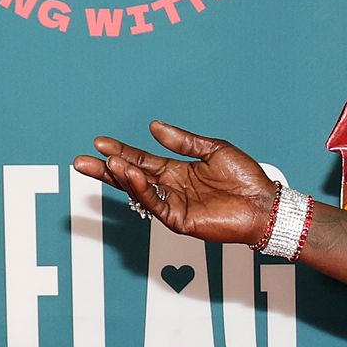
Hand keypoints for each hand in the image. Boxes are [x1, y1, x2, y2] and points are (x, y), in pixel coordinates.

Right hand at [72, 120, 278, 245]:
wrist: (265, 202)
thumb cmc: (245, 177)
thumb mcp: (213, 150)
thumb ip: (182, 141)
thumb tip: (153, 126)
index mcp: (178, 171)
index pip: (142, 160)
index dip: (121, 151)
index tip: (99, 143)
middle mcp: (172, 188)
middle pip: (132, 177)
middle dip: (107, 170)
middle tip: (81, 161)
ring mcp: (174, 205)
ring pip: (141, 191)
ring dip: (123, 177)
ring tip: (108, 163)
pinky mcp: (180, 220)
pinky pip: (156, 205)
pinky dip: (143, 191)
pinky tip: (133, 176)